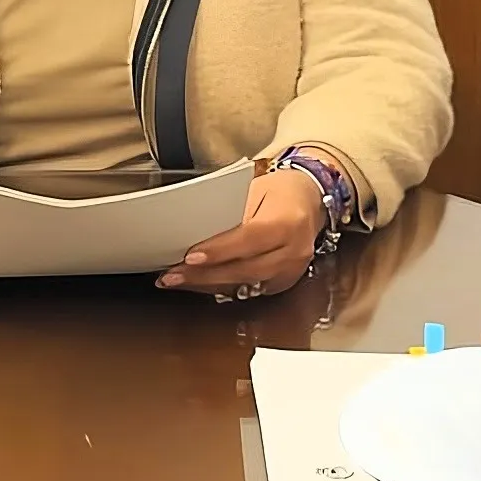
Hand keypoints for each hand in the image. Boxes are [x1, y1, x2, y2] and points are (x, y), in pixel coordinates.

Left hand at [159, 166, 323, 298]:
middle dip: (205, 274)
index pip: (249, 240)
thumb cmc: (279, 192)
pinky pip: (250, 290)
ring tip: (178, 280)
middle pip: (245, 268)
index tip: (190, 257)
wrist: (308, 201)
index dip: (219, 250)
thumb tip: (195, 233)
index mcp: (288, 222)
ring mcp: (292, 271)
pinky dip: (222, 287)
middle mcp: (294, 251)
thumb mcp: (255, 190)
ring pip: (245, 283)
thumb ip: (231, 214)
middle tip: (172, 275)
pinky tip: (199, 283)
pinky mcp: (284, 283)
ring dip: (208, 284)